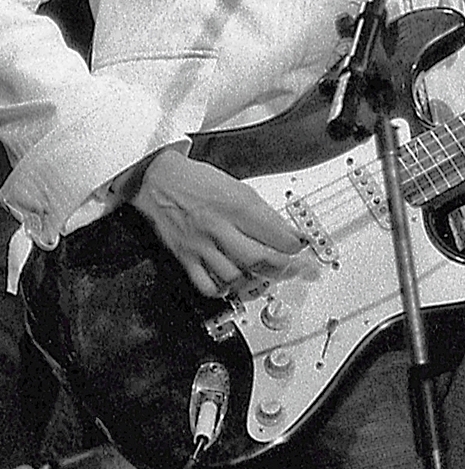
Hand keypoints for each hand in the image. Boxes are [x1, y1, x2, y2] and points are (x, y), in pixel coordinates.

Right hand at [130, 149, 304, 296]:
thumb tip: (285, 231)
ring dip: (255, 281)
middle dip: (282, 268)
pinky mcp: (185, 257)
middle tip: (293, 269)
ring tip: (265, 276)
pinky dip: (223, 290)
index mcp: (236, 204)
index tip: (302, 248)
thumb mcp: (236, 185)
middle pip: (259, 259)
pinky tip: (232, 284)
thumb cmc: (197, 180)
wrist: (159, 178)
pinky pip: (207, 285)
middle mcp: (219, 226)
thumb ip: (260, 211)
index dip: (295, 245)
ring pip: (235, 276)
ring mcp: (201, 244)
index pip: (275, 233)